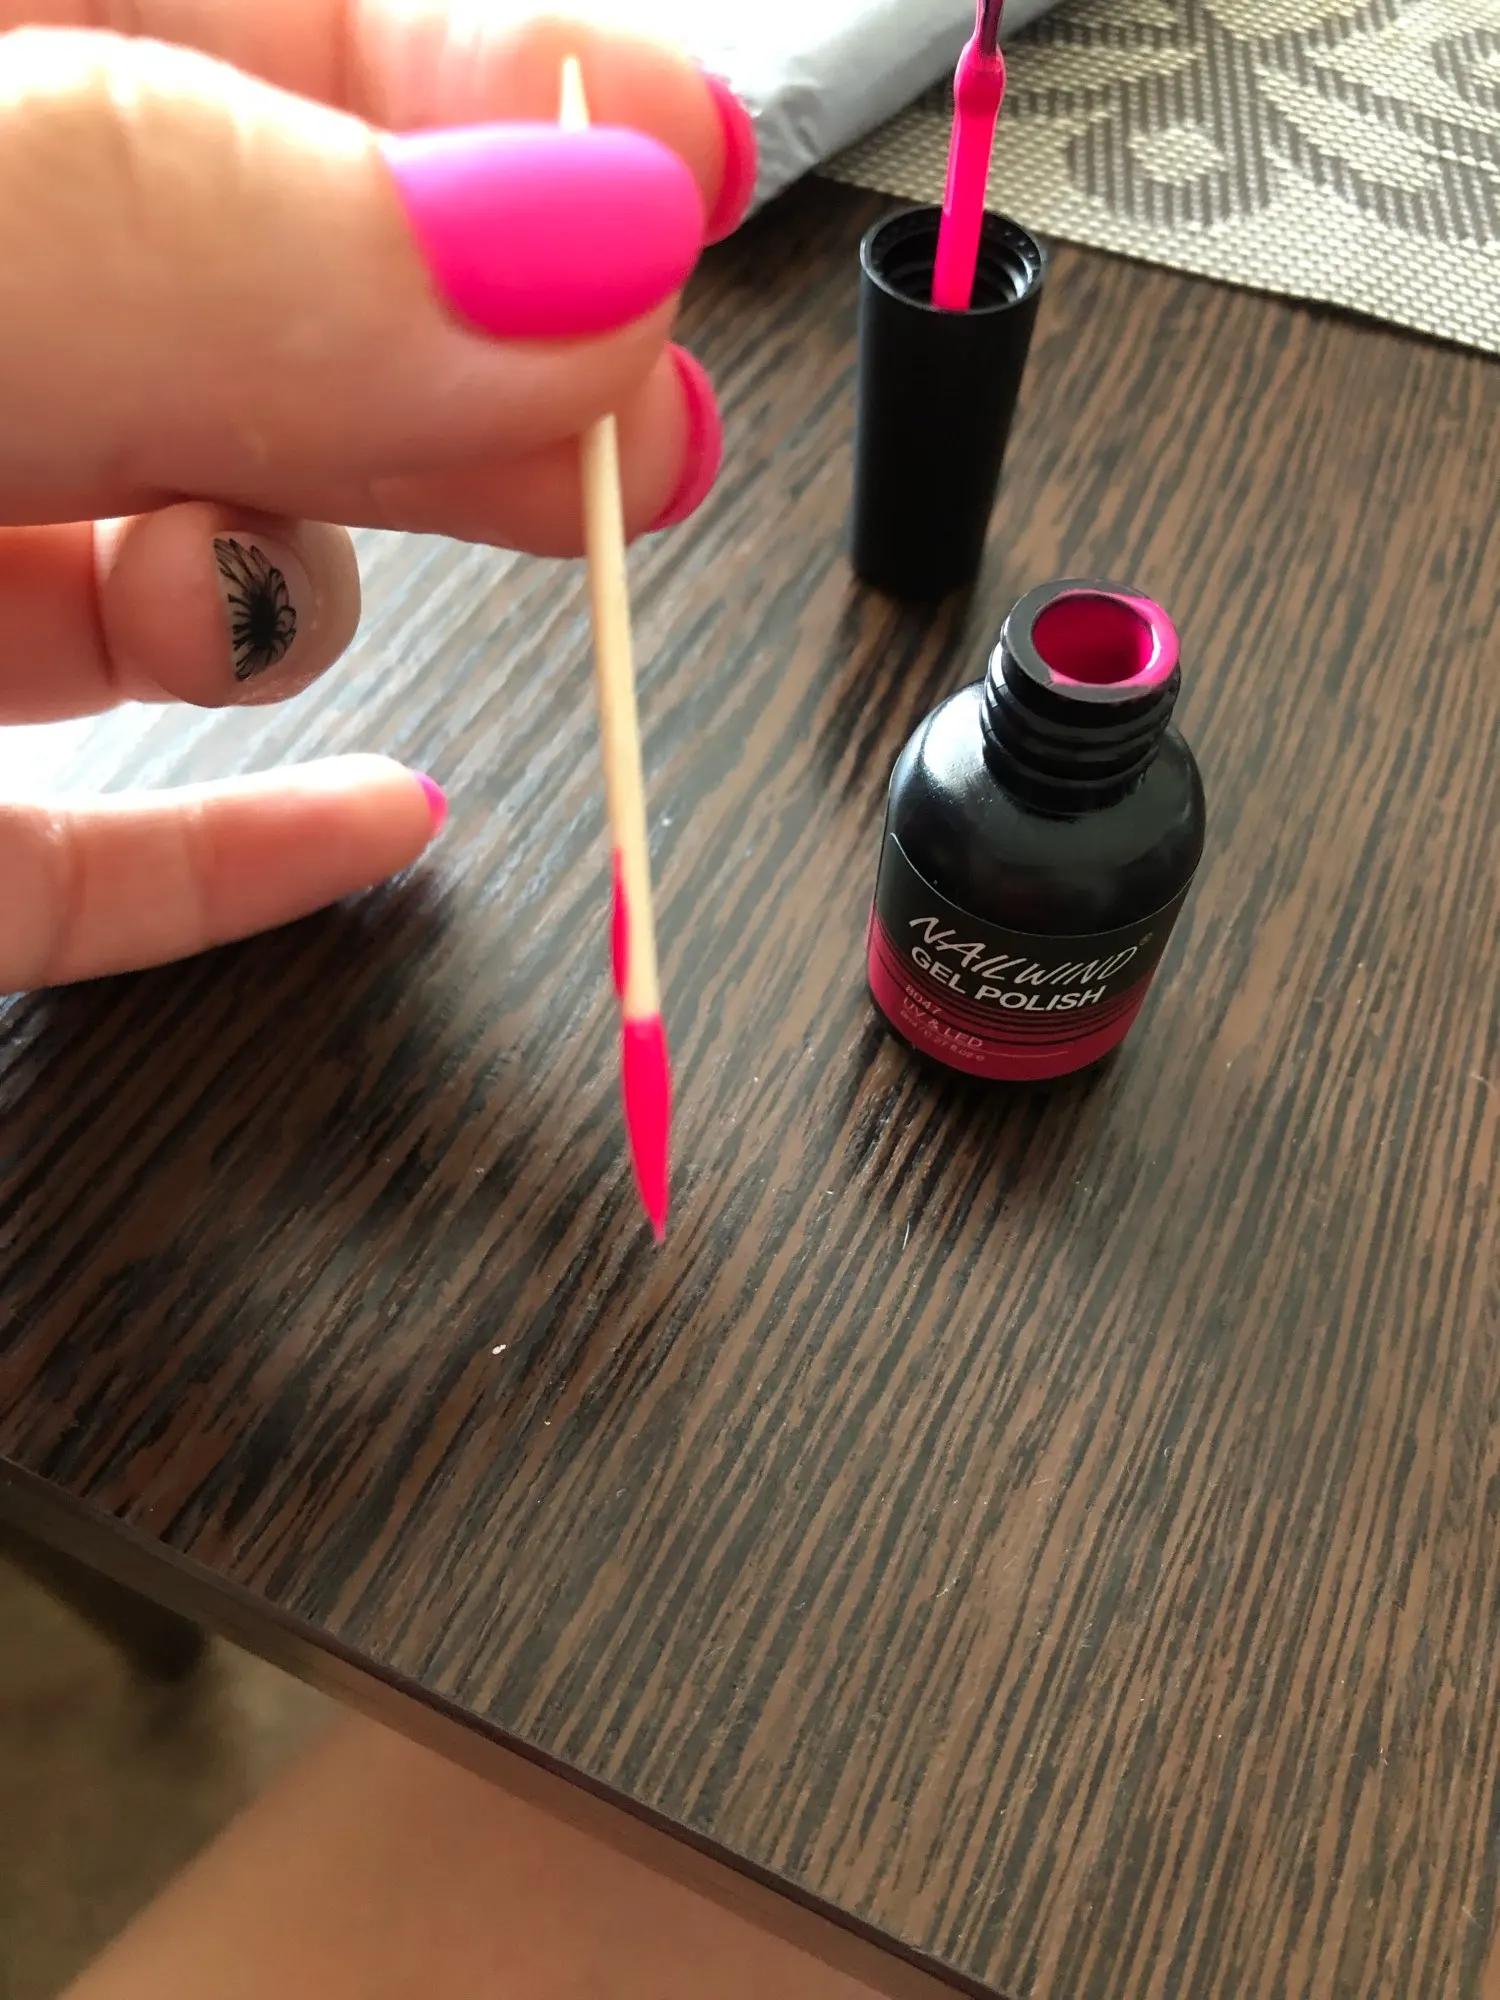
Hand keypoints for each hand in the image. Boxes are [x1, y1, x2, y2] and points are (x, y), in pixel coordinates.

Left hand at [0, 3, 755, 993]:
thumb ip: (247, 257)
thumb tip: (581, 280)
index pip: (231, 29)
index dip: (477, 96)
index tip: (680, 170)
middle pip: (240, 309)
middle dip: (457, 368)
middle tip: (642, 421)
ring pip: (154, 571)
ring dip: (284, 604)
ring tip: (271, 610)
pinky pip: (73, 852)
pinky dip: (231, 858)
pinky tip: (372, 824)